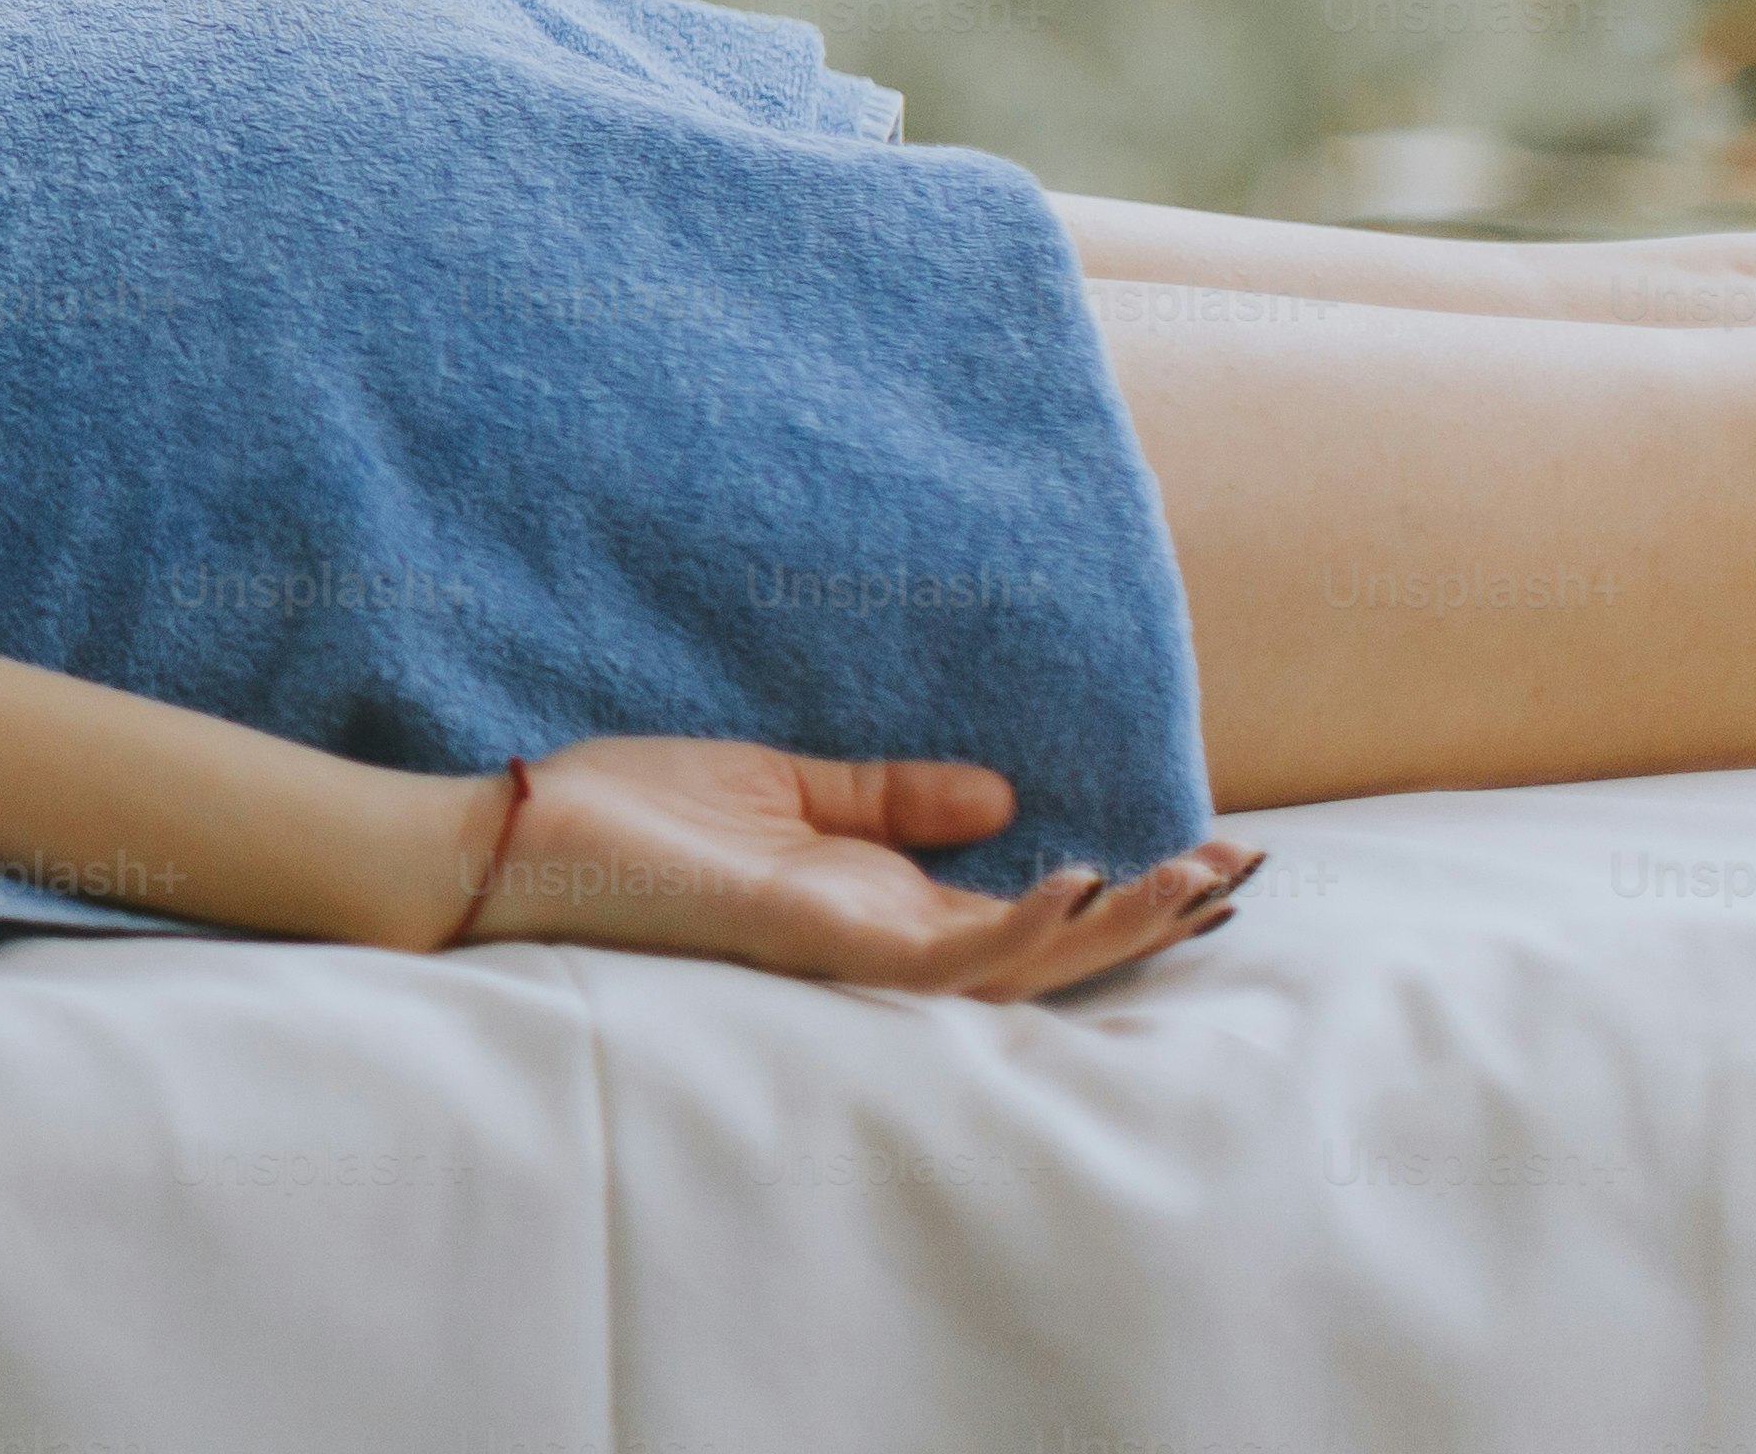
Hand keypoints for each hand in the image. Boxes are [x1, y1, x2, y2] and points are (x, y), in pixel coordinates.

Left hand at [442, 739, 1257, 997]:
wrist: (515, 838)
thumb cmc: (626, 818)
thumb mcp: (777, 785)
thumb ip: (882, 796)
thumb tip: (1001, 790)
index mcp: (876, 902)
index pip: (1026, 912)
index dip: (1120, 887)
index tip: (1211, 849)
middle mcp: (876, 938)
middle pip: (1047, 952)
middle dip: (1147, 916)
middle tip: (1240, 869)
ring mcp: (846, 948)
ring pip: (1012, 969)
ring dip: (1104, 926)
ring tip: (1184, 880)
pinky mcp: (807, 940)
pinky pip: (930, 958)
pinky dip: (1005, 927)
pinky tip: (1061, 880)